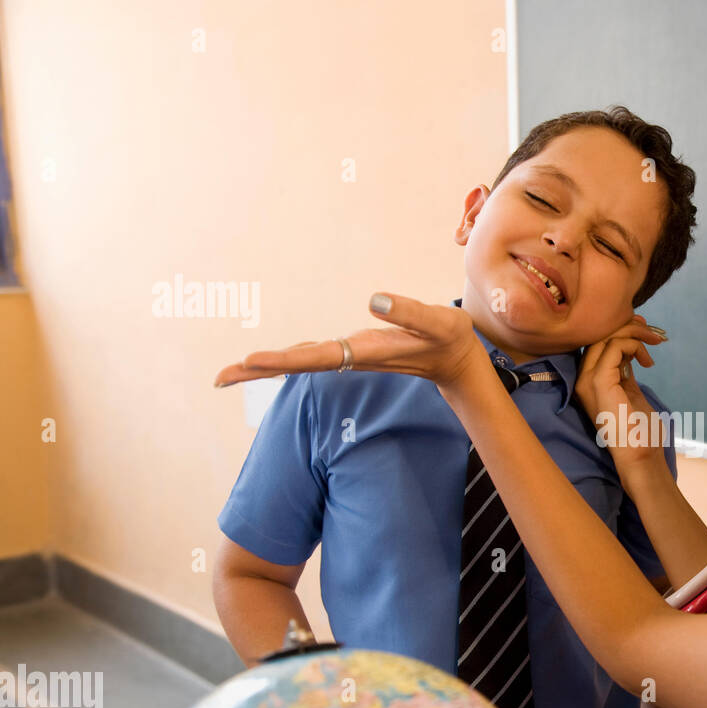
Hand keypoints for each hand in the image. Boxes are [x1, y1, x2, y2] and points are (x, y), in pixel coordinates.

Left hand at [213, 293, 480, 387]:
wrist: (457, 361)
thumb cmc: (450, 338)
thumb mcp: (439, 321)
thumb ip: (410, 312)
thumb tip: (372, 300)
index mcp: (368, 351)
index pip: (319, 357)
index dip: (283, 359)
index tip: (250, 360)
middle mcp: (353, 357)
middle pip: (299, 364)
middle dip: (260, 370)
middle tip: (218, 378)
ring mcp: (351, 356)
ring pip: (302, 362)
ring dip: (267, 366)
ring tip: (231, 371)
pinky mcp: (353, 352)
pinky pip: (312, 357)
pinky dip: (286, 359)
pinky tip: (269, 362)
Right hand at [574, 314, 668, 472]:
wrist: (640, 455)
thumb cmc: (638, 429)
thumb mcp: (629, 391)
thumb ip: (624, 370)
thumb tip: (628, 347)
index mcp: (587, 381)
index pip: (597, 343)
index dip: (619, 330)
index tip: (644, 331)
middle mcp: (582, 379)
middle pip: (599, 336)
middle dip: (628, 326)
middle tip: (652, 333)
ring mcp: (588, 380)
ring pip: (606, 337)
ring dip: (635, 333)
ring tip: (655, 343)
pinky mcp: (599, 382)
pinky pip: (615, 347)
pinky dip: (634, 345)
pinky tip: (648, 361)